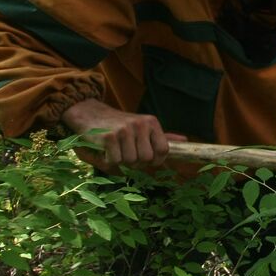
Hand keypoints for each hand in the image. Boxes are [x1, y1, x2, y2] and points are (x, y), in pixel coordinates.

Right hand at [62, 99, 185, 169]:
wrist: (90, 113)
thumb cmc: (119, 124)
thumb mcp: (143, 125)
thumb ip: (162, 135)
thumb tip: (185, 140)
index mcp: (151, 122)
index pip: (164, 150)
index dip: (156, 160)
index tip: (147, 160)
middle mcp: (140, 125)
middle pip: (146, 159)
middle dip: (136, 162)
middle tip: (126, 153)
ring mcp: (124, 130)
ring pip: (130, 162)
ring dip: (121, 161)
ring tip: (116, 149)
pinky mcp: (109, 137)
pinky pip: (114, 161)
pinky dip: (109, 160)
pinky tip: (105, 150)